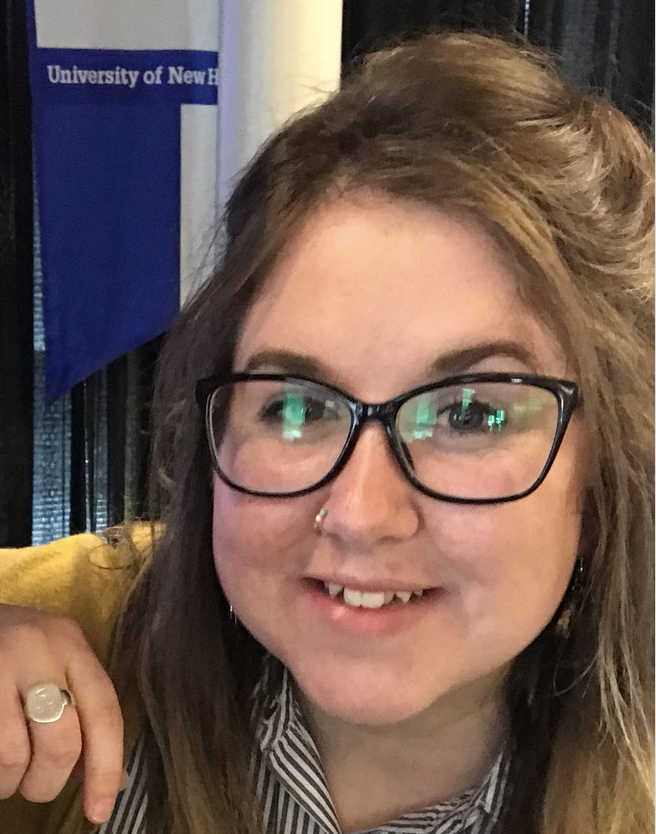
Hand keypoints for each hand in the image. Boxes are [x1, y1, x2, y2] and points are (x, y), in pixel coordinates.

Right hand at [0, 603, 124, 823]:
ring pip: (15, 755)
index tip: (99, 811)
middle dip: (49, 782)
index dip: (106, 767)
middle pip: (62, 741)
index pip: (104, 711)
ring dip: (11, 783)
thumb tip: (112, 778)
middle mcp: (38, 649)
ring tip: (7, 773)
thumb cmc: (13, 650)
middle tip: (36, 787)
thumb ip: (83, 711)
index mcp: (71, 644)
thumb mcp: (53, 663)